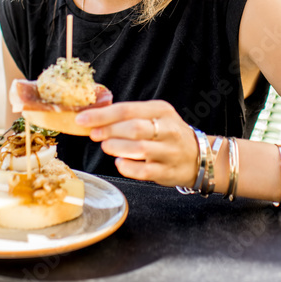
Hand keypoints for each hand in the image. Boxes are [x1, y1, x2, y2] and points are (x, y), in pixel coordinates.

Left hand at [75, 99, 198, 186]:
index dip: (101, 115)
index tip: (82, 118)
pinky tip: (120, 163)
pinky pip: (144, 171)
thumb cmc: (167, 134)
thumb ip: (129, 115)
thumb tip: (94, 116)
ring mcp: (169, 151)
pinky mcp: (167, 171)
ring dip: (116, 147)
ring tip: (106, 147)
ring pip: (139, 148)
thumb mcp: (154, 116)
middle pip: (133, 128)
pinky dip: (128, 167)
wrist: (198, 157)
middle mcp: (167, 129)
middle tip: (94, 134)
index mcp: (161, 110)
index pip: (127, 110)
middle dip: (108, 131)